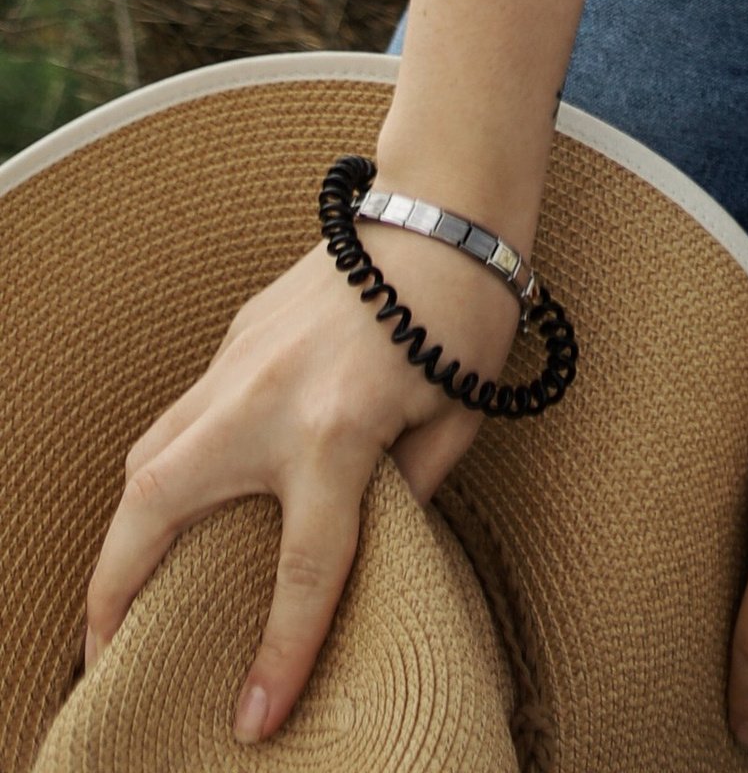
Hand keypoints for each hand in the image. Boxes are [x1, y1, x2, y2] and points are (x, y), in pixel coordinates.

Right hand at [82, 231, 522, 742]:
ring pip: (148, 458)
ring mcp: (240, 363)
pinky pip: (178, 418)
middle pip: (159, 509)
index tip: (253, 717)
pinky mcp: (236, 337)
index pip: (303, 570)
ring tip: (121, 598)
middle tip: (108, 658)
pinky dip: (161, 470)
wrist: (444, 204)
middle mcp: (267, 401)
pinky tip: (172, 507)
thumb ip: (407, 496)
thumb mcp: (455, 421)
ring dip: (127, 533)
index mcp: (337, 431)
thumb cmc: (465, 314)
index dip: (281, 654)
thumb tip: (367, 549)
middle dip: (119, 592)